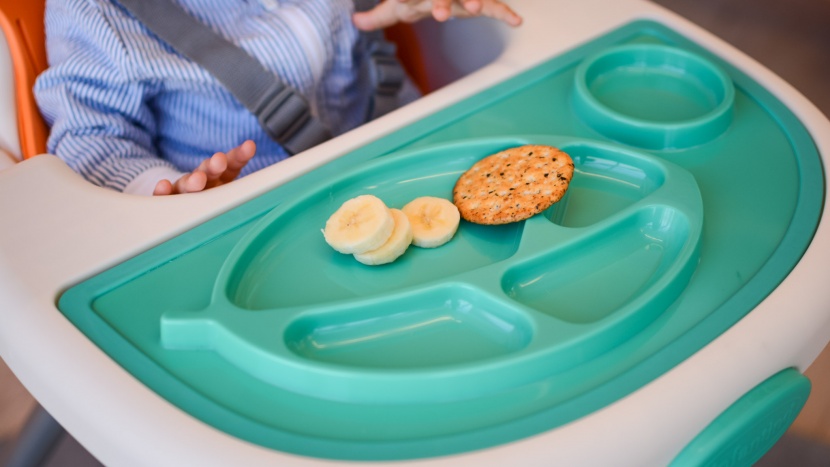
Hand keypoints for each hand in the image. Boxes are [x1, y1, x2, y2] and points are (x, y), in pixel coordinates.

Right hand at [153, 140, 255, 195]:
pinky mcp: (169, 198)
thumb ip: (245, 191)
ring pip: (188, 183)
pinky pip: (166, 196)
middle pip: (209, 171)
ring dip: (193, 180)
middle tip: (219, 161)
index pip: (232, 164)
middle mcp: (204, 180)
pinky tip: (163, 186)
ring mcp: (185, 188)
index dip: (240, 155)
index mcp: (222, 178)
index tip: (249, 146)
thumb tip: (259, 168)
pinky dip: (164, 191)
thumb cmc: (213, 202)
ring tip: (198, 179)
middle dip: (215, 166)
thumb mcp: (230, 195)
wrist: (181, 204)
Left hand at [353, 0, 522, 30]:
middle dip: (441, 2)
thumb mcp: (396, 6)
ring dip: (473, 1)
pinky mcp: (478, 2)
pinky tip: (516, 21)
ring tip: (475, 8)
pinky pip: (493, 5)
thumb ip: (378, 16)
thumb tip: (355, 21)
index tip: (404, 3)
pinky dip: (504, 13)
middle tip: (439, 13)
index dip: (405, 1)